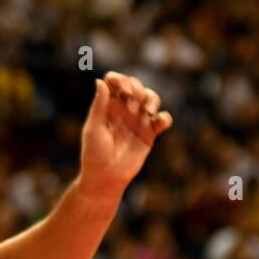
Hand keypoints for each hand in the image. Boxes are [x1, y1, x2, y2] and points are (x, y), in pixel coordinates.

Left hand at [78, 71, 171, 196]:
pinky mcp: (150, 133)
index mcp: (107, 105)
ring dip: (152, 98)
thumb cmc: (94, 153)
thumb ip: (99, 105)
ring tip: (148, 110)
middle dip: (138, 88)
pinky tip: (158, 122)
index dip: (121, 80)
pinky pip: (162, 119)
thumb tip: (100, 80)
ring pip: (151, 98)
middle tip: (135, 102)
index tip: (124, 91)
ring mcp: (137, 120)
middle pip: (136, 86)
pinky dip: (164, 117)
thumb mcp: (94, 128)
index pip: (115, 82)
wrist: (106, 177)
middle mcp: (123, 109)